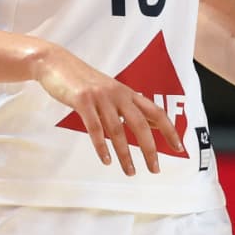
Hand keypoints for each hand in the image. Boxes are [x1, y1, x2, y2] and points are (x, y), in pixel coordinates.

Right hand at [33, 44, 182, 175]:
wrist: (55, 62)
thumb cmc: (81, 80)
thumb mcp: (109, 90)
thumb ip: (126, 106)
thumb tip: (148, 123)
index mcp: (126, 92)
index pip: (155, 112)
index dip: (169, 130)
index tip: (179, 148)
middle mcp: (117, 94)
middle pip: (140, 124)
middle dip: (150, 149)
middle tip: (155, 169)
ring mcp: (100, 97)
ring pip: (117, 130)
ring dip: (125, 154)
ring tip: (130, 172)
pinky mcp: (82, 101)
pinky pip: (94, 128)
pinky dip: (101, 146)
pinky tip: (106, 159)